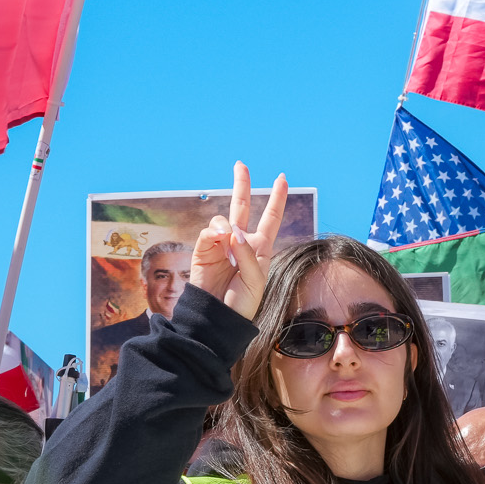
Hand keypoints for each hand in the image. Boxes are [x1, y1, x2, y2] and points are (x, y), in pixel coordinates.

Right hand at [188, 162, 288, 319]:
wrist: (218, 319)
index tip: (282, 178)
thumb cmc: (242, 303)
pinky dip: (214, 234)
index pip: (271, 218)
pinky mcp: (203, 251)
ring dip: (228, 226)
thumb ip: (248, 254)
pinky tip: (219, 242)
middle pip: (242, 207)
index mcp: (259, 248)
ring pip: (224, 219)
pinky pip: (208, 232)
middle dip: (241, 185)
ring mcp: (220, 245)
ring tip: (229, 248)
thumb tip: (232, 231)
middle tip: (240, 165)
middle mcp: (240, 242)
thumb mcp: (255, 280)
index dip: (277, 198)